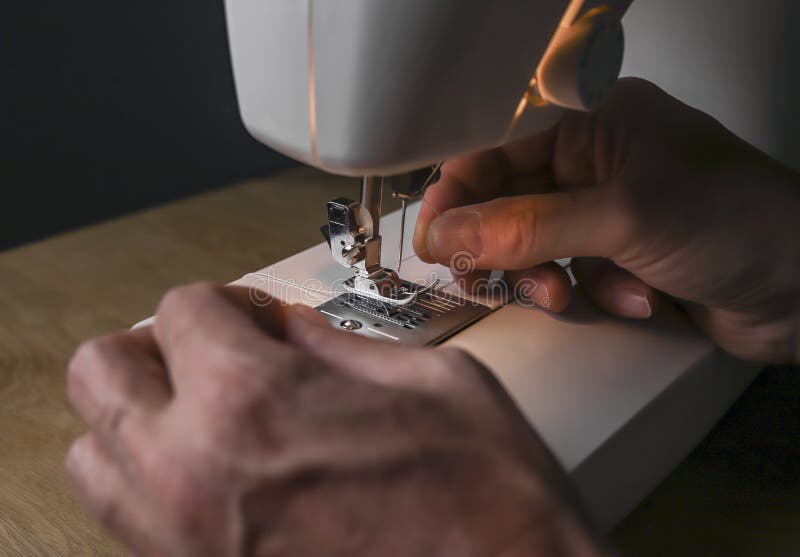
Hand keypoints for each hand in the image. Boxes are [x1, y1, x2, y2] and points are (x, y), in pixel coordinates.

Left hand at [66, 283, 609, 556]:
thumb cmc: (491, 507)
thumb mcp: (435, 383)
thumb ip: (343, 347)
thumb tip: (294, 334)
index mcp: (255, 399)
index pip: (180, 309)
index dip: (224, 300)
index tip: (252, 316)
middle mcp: (194, 475)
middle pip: (99, 374)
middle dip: (153, 348)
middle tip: (209, 354)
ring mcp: (183, 544)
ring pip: (93, 458)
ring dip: (137, 421)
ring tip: (202, 416)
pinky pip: (129, 526)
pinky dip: (155, 486)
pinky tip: (222, 476)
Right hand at [414, 78, 799, 362]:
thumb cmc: (739, 222)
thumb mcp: (622, 218)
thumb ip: (526, 227)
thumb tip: (448, 233)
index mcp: (592, 122)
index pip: (495, 146)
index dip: (458, 191)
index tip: (433, 237)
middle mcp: (592, 162)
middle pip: (504, 201)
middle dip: (498, 246)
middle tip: (483, 278)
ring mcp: (603, 212)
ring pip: (530, 245)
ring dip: (544, 278)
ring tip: (563, 297)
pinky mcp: (615, 257)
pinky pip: (567, 276)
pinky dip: (591, 294)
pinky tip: (636, 298)